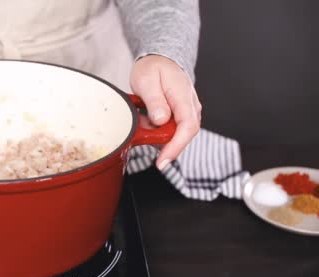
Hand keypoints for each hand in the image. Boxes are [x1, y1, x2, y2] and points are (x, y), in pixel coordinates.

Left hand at [130, 54, 201, 169]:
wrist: (160, 60)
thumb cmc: (154, 68)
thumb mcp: (147, 80)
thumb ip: (154, 100)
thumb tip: (160, 119)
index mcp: (183, 96)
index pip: (187, 127)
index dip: (176, 147)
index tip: (162, 161)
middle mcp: (190, 107)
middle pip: (183, 135)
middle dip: (164, 145)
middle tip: (142, 140)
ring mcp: (186, 113)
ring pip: (174, 134)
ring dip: (156, 136)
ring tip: (140, 121)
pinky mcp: (179, 117)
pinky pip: (168, 130)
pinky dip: (154, 131)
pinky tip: (144, 121)